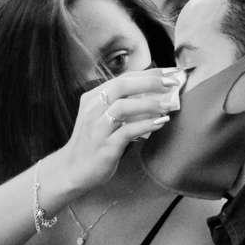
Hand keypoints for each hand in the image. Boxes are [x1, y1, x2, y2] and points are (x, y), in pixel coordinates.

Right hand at [50, 69, 182, 192]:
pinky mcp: (105, 146)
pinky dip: (146, 125)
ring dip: (149, 104)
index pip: (122, 79)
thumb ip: (121, 105)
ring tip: (168, 106)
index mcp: (92, 98)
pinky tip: (160, 123)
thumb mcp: (102, 118)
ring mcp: (98, 128)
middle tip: (172, 83)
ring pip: (123, 107)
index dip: (147, 73)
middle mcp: (93, 109)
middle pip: (121, 86)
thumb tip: (153, 95)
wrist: (73, 171)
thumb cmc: (92, 143)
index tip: (169, 72)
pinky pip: (127, 131)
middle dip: (149, 81)